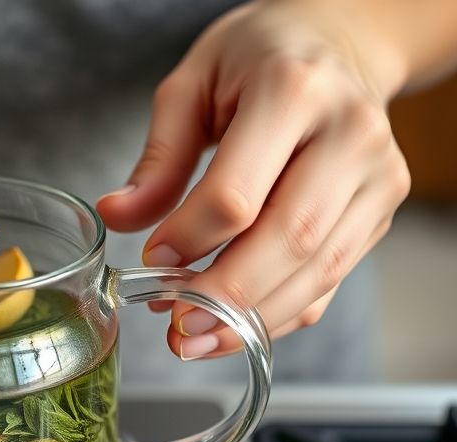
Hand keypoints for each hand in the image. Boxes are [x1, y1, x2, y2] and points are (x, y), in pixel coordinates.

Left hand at [97, 0, 410, 359]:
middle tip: (175, 327)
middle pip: (287, 240)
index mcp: (291, 92)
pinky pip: (331, 278)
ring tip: (195, 340)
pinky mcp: (381, 209)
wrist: (337, 45)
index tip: (152, 259)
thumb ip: (157, 158)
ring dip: (252, 320)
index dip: (190, 238)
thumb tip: (116, 216)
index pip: (238, 193)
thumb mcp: (190, 85)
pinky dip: (280, 312)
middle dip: (224, 297)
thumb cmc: (256, 60)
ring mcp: (376, 176)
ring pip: (317, 270)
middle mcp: (347, 135)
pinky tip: (234, 327)